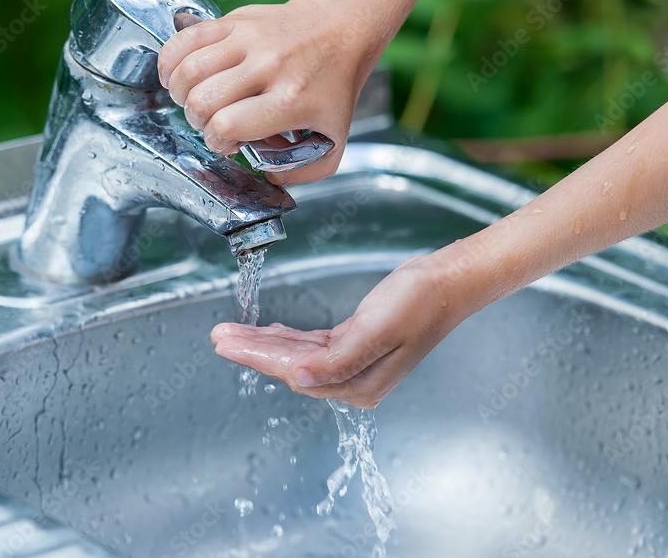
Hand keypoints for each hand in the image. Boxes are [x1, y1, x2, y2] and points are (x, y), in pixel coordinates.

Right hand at [157, 0, 369, 184]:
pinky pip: (187, 39)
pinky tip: (177, 76)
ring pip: (189, 69)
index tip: (228, 142)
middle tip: (212, 122)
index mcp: (291, 99)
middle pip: (202, 100)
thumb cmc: (331, 86)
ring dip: (182, 94)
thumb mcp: (335, 139)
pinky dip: (170, 61)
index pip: (227, 125)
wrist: (339, 29)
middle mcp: (268, 65)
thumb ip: (305, 171)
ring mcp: (250, 39)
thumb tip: (268, 177)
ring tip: (194, 100)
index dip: (217, 141)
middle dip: (198, 121)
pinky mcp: (236, 21)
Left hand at [210, 254, 473, 406]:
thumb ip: (336, 360)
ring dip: (265, 343)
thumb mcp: (377, 329)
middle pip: (290, 367)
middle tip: (219, 336)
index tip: (227, 344)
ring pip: (298, 356)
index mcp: (359, 384)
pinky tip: (270, 332)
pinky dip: (288, 338)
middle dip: (253, 351)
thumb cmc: (420, 302)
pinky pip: (312, 345)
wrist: (448, 282)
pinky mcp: (355, 344)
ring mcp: (355, 364)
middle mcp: (354, 380)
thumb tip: (297, 378)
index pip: (295, 372)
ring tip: (231, 334)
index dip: (257, 357)